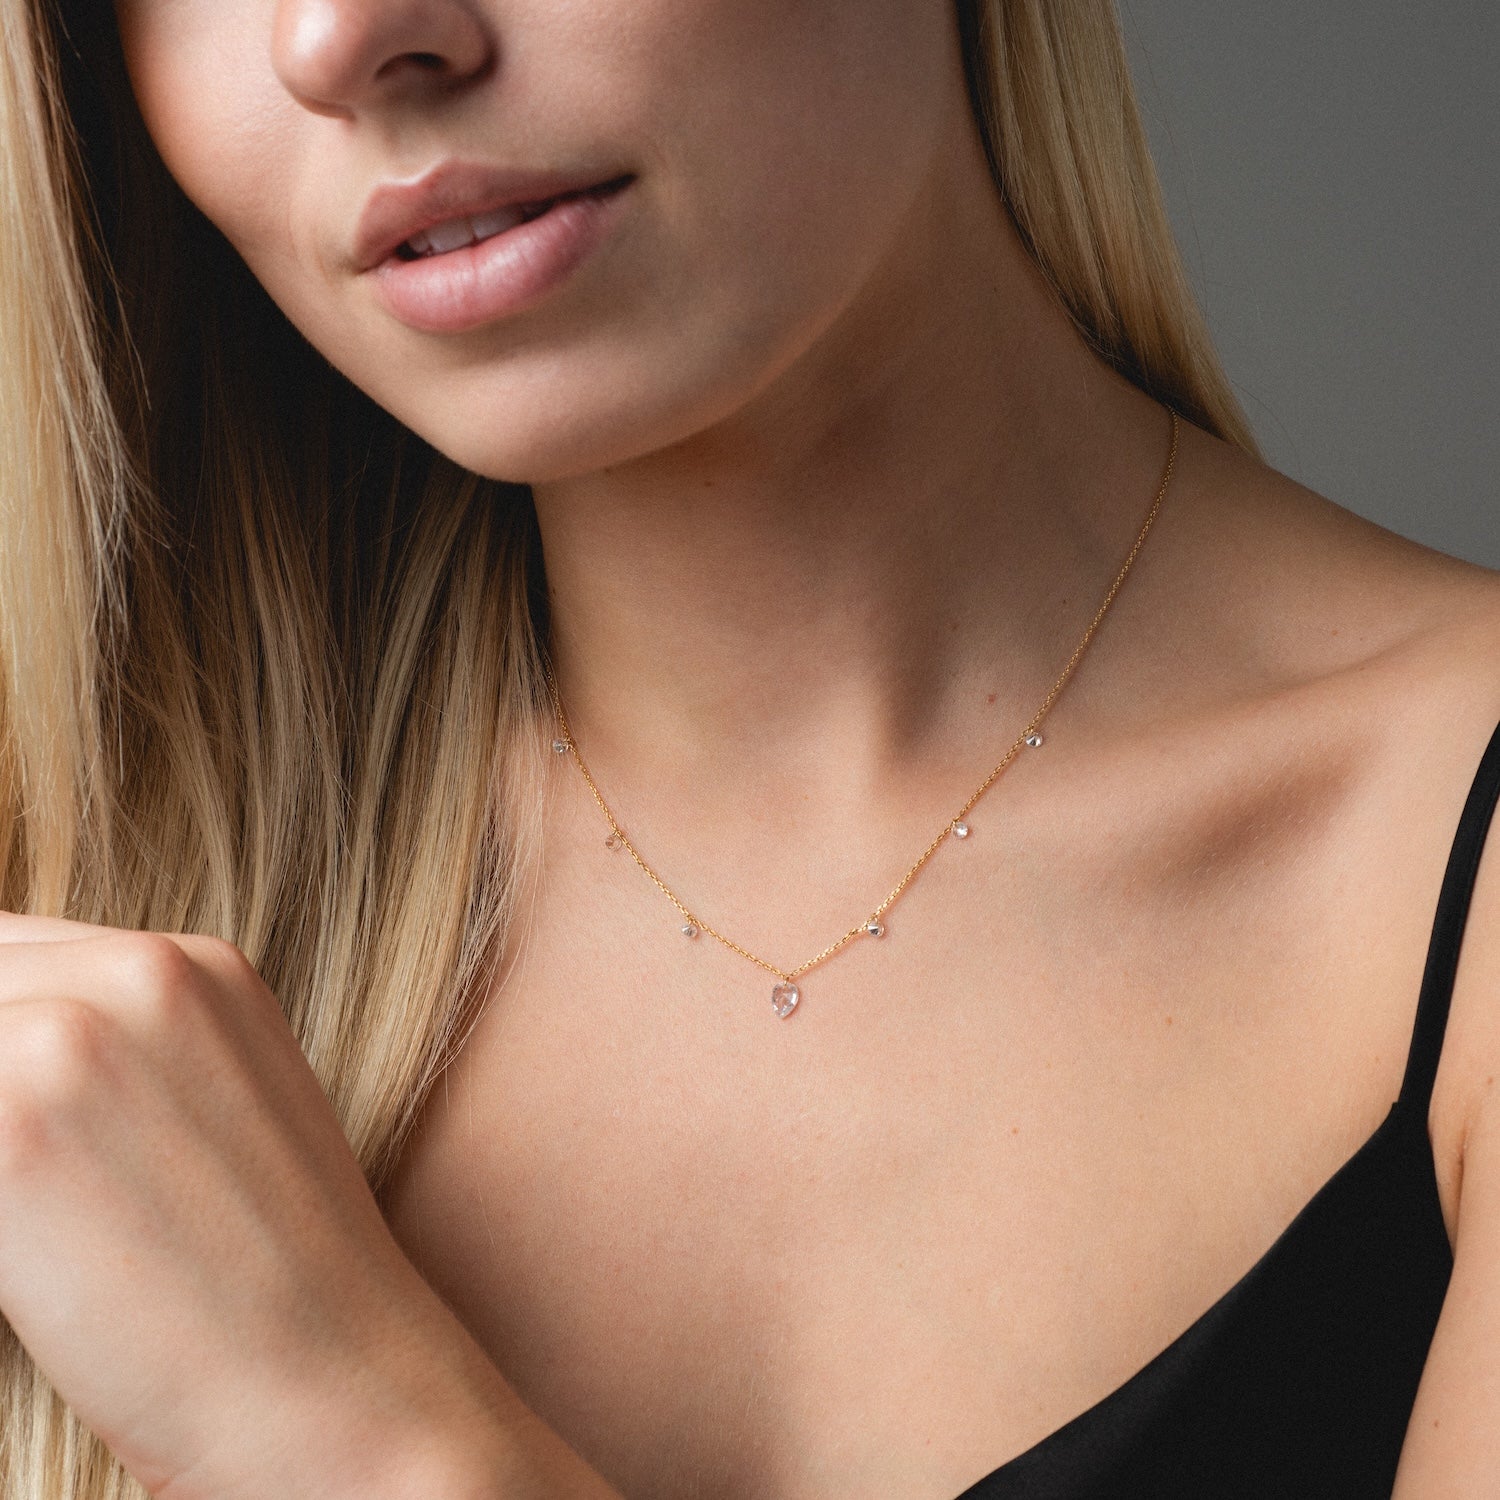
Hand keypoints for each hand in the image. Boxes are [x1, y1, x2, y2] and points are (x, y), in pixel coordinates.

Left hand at [0, 912, 503, 1499]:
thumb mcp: (222, 1111)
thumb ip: (113, 1051)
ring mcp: (71, 1033)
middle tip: (25, 1187)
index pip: (9, 954)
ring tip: (23, 1221)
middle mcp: (140, 969)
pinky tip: (16, 1255)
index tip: (14, 1134)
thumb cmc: (275, 1280)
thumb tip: (13, 1061)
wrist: (333, 1384)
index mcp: (197, 964)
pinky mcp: (8, 1122)